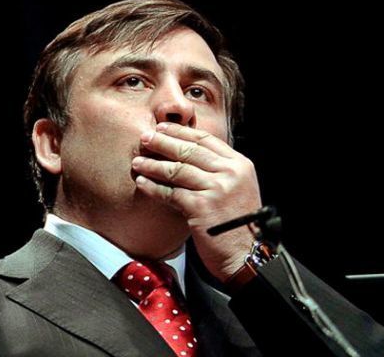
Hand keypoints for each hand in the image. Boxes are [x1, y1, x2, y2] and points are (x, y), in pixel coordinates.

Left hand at [132, 122, 260, 281]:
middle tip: (144, 138)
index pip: (206, 140)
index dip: (181, 132)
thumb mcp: (236, 189)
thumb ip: (218, 171)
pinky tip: (142, 183)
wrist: (246, 255)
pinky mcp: (201, 207)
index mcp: (239, 165)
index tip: (163, 128)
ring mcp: (216, 189)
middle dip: (163, 142)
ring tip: (137, 162)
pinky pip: (170, 192)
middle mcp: (230, 173)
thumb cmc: (237, 225)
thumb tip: (187, 154)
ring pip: (177, 169)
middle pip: (189, 150)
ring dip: (153, 165)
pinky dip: (153, 187)